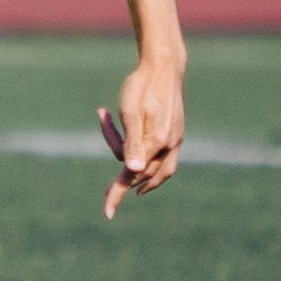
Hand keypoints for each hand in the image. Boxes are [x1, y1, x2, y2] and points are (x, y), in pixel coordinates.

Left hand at [97, 56, 184, 219]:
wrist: (163, 68)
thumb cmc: (140, 86)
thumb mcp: (129, 111)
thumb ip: (131, 141)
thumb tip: (131, 171)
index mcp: (157, 141)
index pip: (131, 174)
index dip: (116, 193)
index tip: (106, 213)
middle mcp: (169, 144)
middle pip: (140, 171)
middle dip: (120, 168)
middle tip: (105, 150)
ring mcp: (175, 141)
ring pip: (155, 170)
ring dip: (134, 169)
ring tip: (120, 169)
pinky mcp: (176, 135)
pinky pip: (164, 161)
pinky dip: (149, 165)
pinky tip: (140, 168)